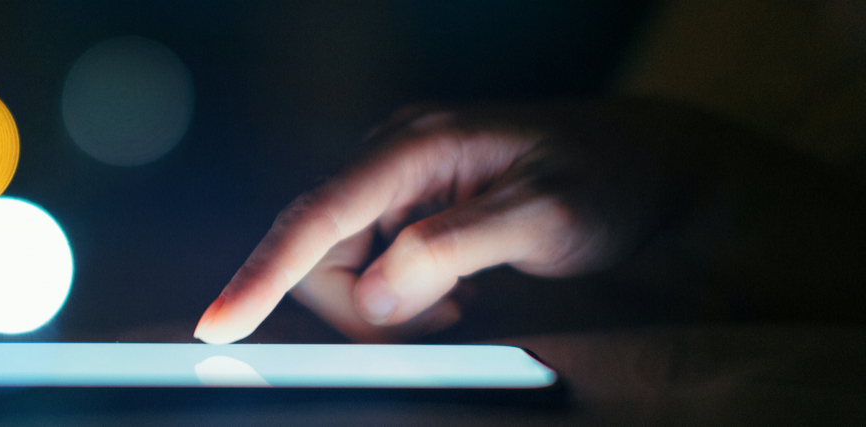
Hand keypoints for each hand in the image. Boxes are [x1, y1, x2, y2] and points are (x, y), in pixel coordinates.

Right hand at [193, 101, 674, 343]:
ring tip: (464, 296)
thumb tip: (375, 293)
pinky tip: (458, 288)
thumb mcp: (547, 214)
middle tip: (447, 317)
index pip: (318, 215)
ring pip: (343, 269)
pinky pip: (372, 270)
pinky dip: (405, 299)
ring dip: (390, 306)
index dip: (262, 273)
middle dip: (364, 306)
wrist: (648, 165)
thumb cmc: (608, 177)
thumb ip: (457, 247)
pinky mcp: (410, 211)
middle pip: (321, 254)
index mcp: (418, 146)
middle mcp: (394, 159)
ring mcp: (400, 186)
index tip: (218, 325)